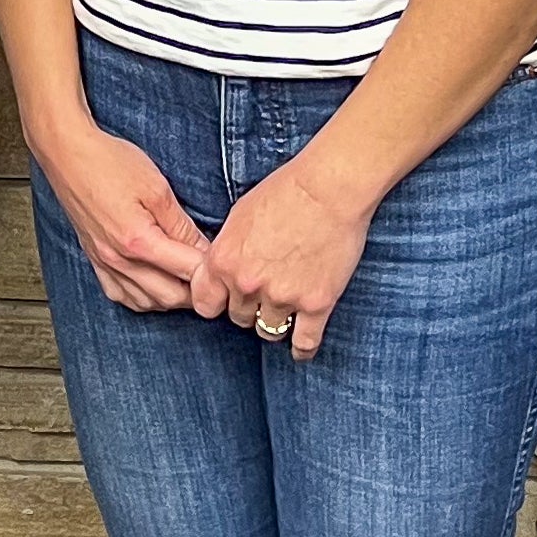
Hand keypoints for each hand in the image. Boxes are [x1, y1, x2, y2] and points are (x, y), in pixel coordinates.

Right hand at [33, 119, 209, 311]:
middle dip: (196, 289)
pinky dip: (144, 297)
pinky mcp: (95, 261)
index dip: (211, 269)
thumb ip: (181, 225)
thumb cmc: (110, 163)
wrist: (67, 155)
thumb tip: (204, 249)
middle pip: (170, 296)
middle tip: (210, 272)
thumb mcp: (157, 188)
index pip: (187, 271)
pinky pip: (122, 297)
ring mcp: (105, 263)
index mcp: (138, 240)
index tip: (224, 262)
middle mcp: (119, 259)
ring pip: (148, 302)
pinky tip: (154, 283)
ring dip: (171, 296)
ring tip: (187, 277)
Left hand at [190, 153, 372, 362]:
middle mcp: (248, 284)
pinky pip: (305, 342)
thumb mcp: (239, 216)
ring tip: (284, 310)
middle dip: (249, 307)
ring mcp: (283, 297)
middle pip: (239, 318)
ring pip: (268, 331)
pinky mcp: (316, 303)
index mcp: (224, 261)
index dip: (218, 301)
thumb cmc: (284, 192)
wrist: (329, 188)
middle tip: (266, 291)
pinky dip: (302, 348)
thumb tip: (221, 274)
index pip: (207, 305)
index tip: (227, 299)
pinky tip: (300, 349)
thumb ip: (227, 251)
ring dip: (274, 322)